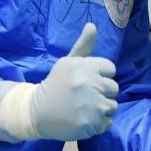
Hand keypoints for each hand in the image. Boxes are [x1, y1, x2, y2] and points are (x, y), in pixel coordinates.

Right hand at [30, 23, 118, 140]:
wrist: (36, 112)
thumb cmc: (56, 85)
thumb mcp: (68, 63)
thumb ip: (83, 45)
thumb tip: (92, 26)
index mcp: (84, 66)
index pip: (110, 69)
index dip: (100, 76)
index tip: (85, 81)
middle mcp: (89, 84)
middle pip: (114, 88)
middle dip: (102, 92)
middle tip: (84, 96)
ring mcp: (91, 106)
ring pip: (112, 106)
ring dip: (102, 109)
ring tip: (84, 109)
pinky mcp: (91, 124)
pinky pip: (108, 122)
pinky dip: (98, 123)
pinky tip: (83, 119)